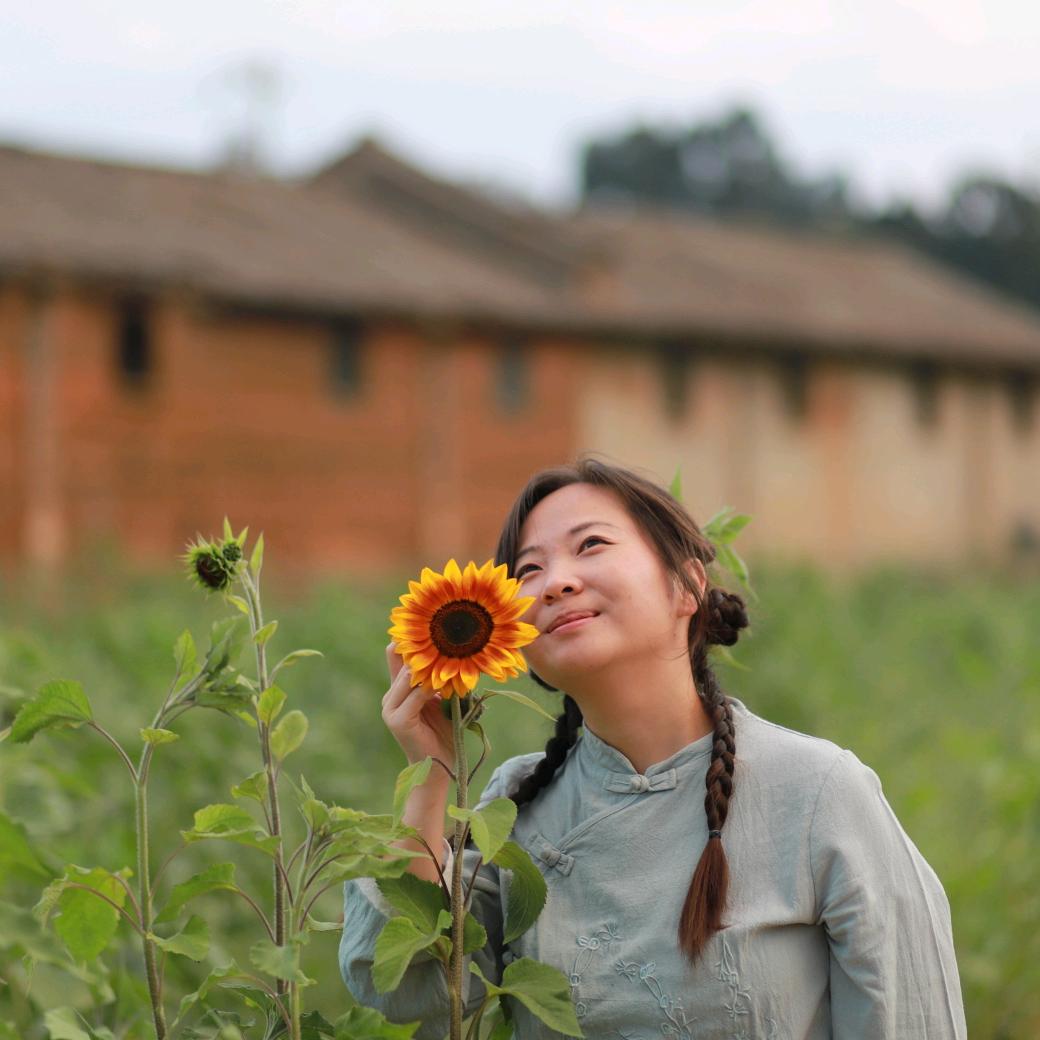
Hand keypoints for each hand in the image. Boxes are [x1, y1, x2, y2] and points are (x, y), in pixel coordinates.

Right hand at [382, 642, 454, 770]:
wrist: (438, 768)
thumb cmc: (443, 733)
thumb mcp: (442, 700)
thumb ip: (439, 680)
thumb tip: (456, 650)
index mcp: (397, 690)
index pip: (395, 654)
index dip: (408, 638)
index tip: (431, 622)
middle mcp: (390, 697)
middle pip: (400, 659)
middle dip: (424, 648)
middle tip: (447, 635)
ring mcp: (390, 709)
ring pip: (409, 675)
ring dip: (430, 666)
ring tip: (450, 656)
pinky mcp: (399, 721)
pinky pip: (416, 695)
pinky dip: (432, 687)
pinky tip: (447, 684)